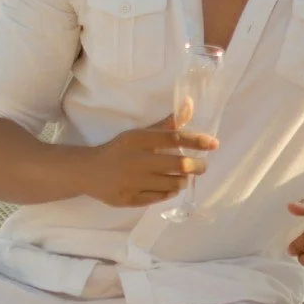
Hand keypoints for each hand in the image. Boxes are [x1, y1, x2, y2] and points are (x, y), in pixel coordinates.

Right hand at [86, 115, 217, 207]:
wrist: (89, 172)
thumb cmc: (120, 150)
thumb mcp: (140, 134)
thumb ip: (166, 125)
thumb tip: (190, 104)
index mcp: (138, 140)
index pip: (174, 138)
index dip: (197, 141)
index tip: (214, 143)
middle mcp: (136, 160)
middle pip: (179, 164)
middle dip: (197, 166)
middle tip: (202, 166)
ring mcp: (133, 182)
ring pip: (173, 183)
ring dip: (184, 180)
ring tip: (184, 176)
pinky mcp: (130, 199)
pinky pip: (161, 197)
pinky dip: (170, 191)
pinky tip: (170, 185)